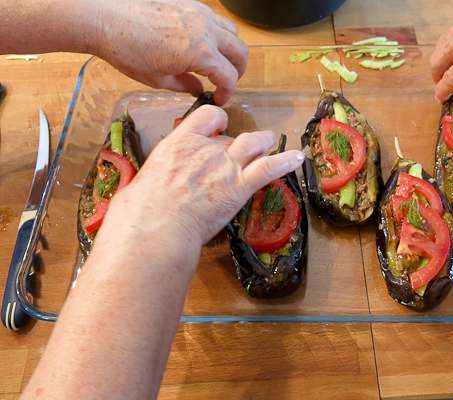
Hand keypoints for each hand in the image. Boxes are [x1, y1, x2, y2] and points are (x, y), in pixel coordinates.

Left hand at [89, 0, 248, 104]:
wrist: (105, 18)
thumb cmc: (125, 48)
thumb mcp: (157, 79)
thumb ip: (184, 85)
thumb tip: (197, 88)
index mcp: (201, 53)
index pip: (229, 77)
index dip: (227, 92)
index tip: (220, 98)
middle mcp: (206, 30)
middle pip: (240, 52)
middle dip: (238, 71)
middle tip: (226, 81)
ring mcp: (198, 13)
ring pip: (233, 31)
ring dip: (231, 48)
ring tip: (219, 59)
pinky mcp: (189, 3)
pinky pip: (215, 17)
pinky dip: (217, 31)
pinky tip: (203, 41)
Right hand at [103, 105, 304, 249]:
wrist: (157, 223)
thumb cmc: (143, 207)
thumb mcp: (146, 179)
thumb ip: (160, 174)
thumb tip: (148, 187)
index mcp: (182, 141)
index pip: (207, 116)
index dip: (218, 121)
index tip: (220, 127)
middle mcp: (207, 148)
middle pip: (233, 136)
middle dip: (240, 143)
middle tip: (243, 152)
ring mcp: (226, 166)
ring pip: (255, 143)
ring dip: (266, 141)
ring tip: (273, 142)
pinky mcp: (240, 186)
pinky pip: (270, 167)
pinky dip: (286, 161)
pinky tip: (298, 158)